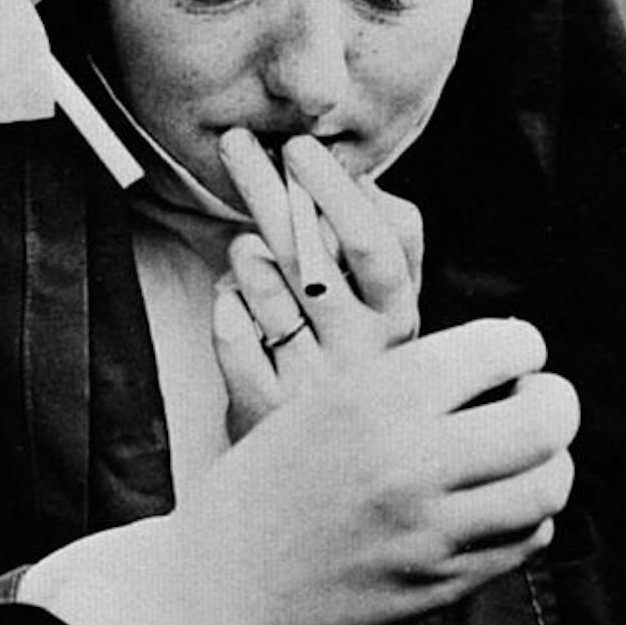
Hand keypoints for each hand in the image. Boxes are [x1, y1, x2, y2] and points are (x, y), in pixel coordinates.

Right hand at [164, 316, 578, 624]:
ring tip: (524, 459)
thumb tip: (508, 359)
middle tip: (537, 403)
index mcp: (378, 399)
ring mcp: (431, 530)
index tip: (515, 357)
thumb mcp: (328, 399)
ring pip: (550, 485)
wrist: (224, 578)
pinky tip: (500, 506)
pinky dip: (529, 516)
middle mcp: (411, 462)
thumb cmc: (275, 478)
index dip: (524, 346)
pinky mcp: (440, 583)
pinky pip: (527, 540)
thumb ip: (413, 379)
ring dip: (551, 463)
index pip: (503, 347)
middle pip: (547, 419)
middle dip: (556, 402)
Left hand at [210, 133, 423, 433]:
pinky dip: (225, 306)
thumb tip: (368, 181)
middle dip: (269, 192)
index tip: (300, 148)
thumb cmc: (357, 373)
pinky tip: (232, 299)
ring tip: (246, 247)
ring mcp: (311, 387)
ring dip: (247, 256)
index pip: (375, 245)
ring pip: (267, 295)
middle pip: (312, 258)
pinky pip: (232, 336)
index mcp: (400, 323)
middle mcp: (361, 356)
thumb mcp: (392, 317)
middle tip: (238, 146)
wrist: (331, 478)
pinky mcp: (264, 412)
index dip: (337, 192)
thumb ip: (392, 249)